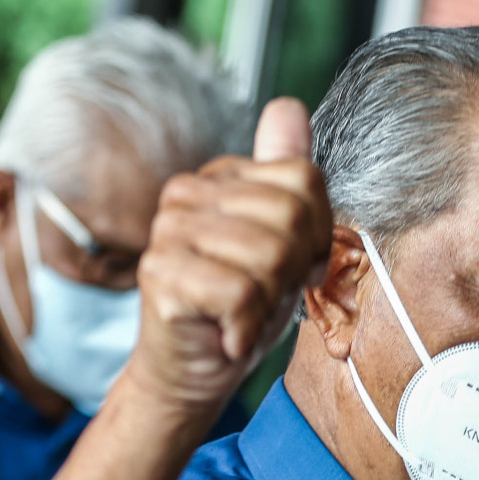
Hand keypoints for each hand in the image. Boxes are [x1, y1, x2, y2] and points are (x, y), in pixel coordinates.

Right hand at [124, 97, 331, 409]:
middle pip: (291, 217)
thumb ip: (288, 180)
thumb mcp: (282, 242)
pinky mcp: (160, 274)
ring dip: (271, 302)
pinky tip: (231, 333)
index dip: (318, 233)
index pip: (304, 178)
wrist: (194, 371)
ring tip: (246, 314)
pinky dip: (248, 326)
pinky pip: (242, 292)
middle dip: (295, 270)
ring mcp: (168, 232)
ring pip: (269, 256)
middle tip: (267, 295)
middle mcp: (187, 195)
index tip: (295, 266)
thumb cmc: (240, 308)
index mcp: (220, 177)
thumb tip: (289, 108)